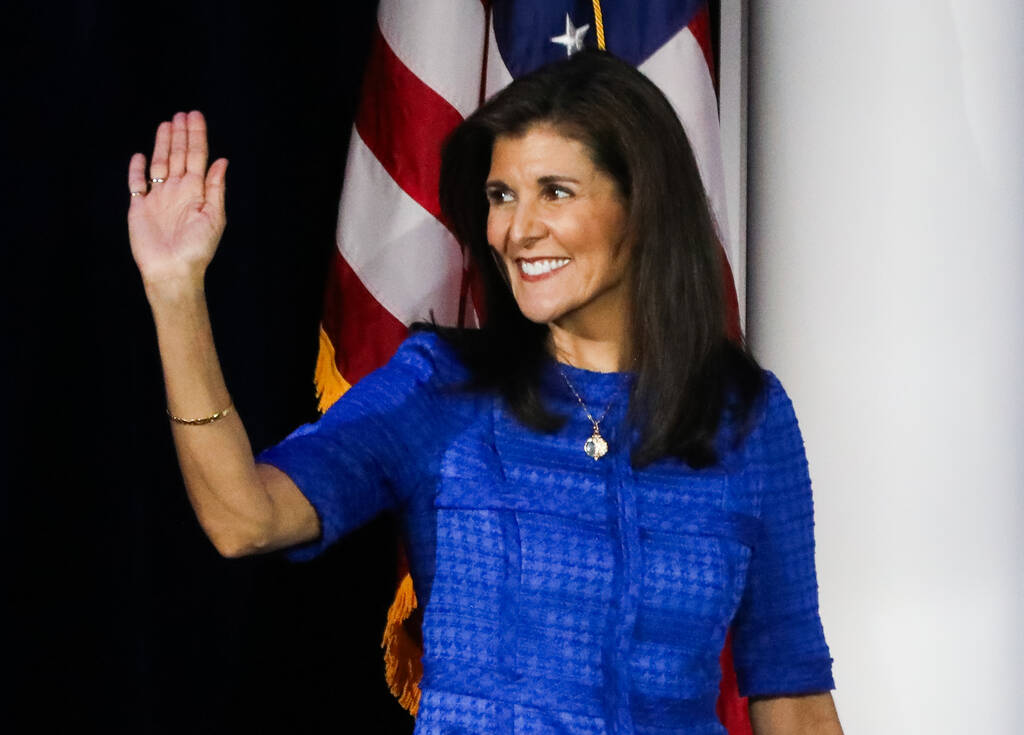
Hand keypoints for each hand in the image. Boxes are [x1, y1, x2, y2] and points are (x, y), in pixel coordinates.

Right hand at [127, 110, 227, 294]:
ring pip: (159, 163)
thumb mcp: (214, 217)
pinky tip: (140, 155)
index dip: (197, 136)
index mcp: (197, 192)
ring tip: (166, 124)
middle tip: (182, 113)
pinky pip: (137, 183)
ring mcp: (158, 198)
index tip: (195, 115)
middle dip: (181, 134)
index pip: (197, 157)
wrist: (172, 270)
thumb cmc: (197, 249)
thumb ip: (216, 188)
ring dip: (162, 144)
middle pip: (178, 155)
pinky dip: (137, 169)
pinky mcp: (139, 207)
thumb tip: (223, 161)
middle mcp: (178, 191)